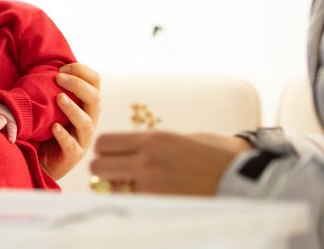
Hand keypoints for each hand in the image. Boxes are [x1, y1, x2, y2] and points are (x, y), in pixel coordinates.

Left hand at [38, 62, 100, 179]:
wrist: (43, 159)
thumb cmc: (48, 125)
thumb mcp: (54, 103)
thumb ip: (55, 86)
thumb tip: (47, 62)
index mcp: (86, 104)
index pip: (95, 82)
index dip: (81, 71)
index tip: (61, 68)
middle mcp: (89, 119)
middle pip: (94, 98)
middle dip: (78, 85)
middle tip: (58, 78)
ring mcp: (83, 138)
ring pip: (86, 122)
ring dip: (72, 108)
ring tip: (59, 98)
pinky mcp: (73, 155)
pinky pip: (72, 146)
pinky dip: (63, 135)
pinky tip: (54, 127)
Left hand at [90, 130, 250, 194]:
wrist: (245, 179)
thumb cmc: (216, 156)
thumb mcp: (181, 139)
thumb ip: (152, 144)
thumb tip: (128, 152)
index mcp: (152, 140)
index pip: (104, 143)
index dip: (105, 151)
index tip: (113, 156)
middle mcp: (146, 160)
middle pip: (98, 166)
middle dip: (104, 171)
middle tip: (118, 174)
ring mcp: (152, 186)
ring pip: (112, 189)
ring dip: (119, 189)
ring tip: (137, 189)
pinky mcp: (160, 206)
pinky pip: (132, 204)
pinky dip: (135, 203)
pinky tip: (150, 199)